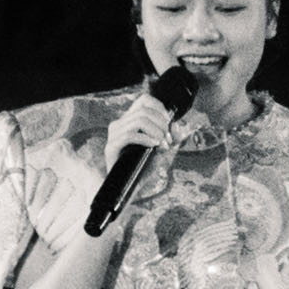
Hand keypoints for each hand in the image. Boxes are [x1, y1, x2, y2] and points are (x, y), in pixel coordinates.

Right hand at [87, 92, 183, 236]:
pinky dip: (146, 138)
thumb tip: (177, 125)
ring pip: (138, 120)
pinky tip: (154, 145)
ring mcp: (114, 134)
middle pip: (144, 110)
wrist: (132, 188)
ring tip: (163, 144)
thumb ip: (173, 136)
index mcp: (130, 120)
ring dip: (156, 131)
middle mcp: (120, 123)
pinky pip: (130, 135)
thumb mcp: (164, 148)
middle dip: (161, 124)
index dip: (160, 107)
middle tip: (168, 140)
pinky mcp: (111, 147)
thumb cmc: (146, 167)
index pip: (144, 100)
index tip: (168, 123)